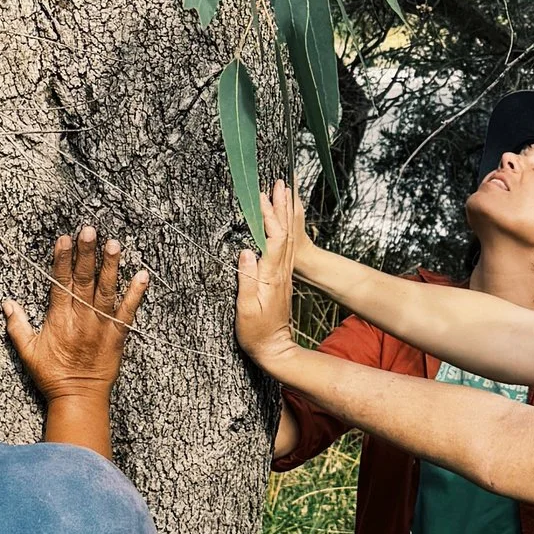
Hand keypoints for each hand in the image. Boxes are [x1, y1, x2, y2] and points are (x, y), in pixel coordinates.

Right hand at [4, 225, 147, 405]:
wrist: (78, 398)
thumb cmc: (52, 375)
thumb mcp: (28, 351)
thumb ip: (17, 325)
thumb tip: (6, 303)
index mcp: (59, 319)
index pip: (60, 282)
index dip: (62, 260)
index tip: (64, 239)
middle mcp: (81, 318)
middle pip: (84, 280)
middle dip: (86, 254)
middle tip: (90, 230)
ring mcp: (101, 326)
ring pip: (106, 291)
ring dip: (110, 267)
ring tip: (114, 244)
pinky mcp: (117, 335)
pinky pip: (128, 312)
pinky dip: (136, 294)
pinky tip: (142, 276)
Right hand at [234, 196, 299, 377]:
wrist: (276, 349)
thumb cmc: (256, 333)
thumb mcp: (245, 310)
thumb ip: (247, 280)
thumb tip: (245, 252)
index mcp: (271, 277)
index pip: (273, 240)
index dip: (269, 218)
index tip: (262, 197)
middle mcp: (281, 272)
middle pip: (284, 233)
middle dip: (282, 207)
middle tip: (279, 184)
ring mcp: (283, 275)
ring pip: (288, 238)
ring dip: (286, 214)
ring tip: (283, 193)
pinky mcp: (282, 278)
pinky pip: (286, 247)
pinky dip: (285, 228)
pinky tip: (281, 220)